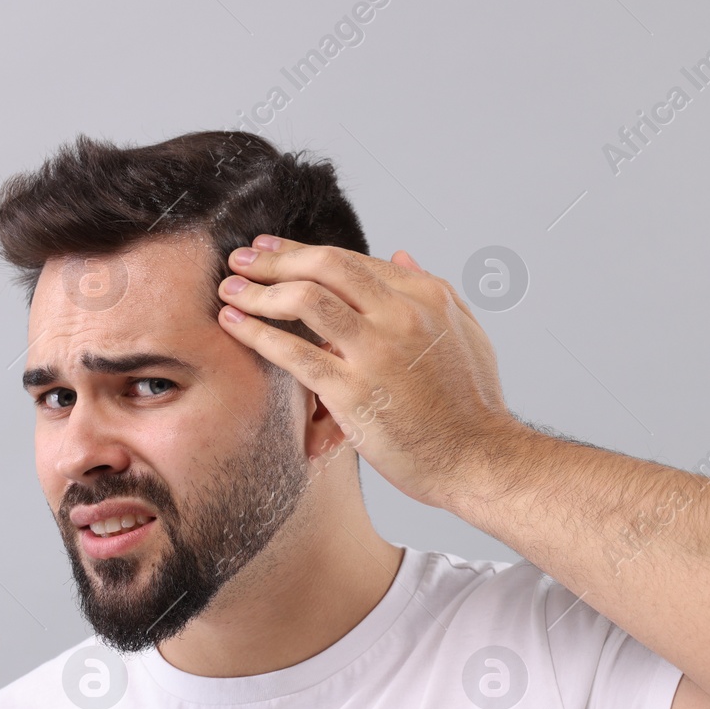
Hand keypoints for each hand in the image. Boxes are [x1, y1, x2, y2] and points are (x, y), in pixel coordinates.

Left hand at [216, 235, 520, 510]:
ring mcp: (377, 352)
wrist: (480, 460)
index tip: (271, 248)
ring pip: (305, 299)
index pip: (352, 260)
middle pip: (324, 266)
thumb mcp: (464, 333)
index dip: (303, 250)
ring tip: (228, 290)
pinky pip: (295, 352)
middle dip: (275, 258)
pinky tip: (234, 326)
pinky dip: (258, 333)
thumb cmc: (472, 406)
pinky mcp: (354, 391)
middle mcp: (402, 315)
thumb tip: (401, 253)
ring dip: (258, 290)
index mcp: (426, 296)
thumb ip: (432, 289)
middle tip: (240, 257)